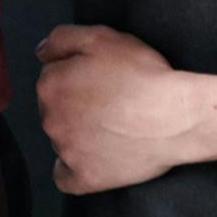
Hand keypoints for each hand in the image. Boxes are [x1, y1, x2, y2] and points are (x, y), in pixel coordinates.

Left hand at [31, 24, 212, 192]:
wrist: (175, 117)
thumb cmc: (141, 74)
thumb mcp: (102, 38)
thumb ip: (63, 38)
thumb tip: (41, 52)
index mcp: (50, 85)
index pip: (53, 77)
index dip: (77, 75)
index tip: (101, 78)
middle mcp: (50, 120)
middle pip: (55, 109)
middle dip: (74, 104)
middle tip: (109, 102)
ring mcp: (66, 152)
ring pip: (61, 139)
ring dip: (77, 133)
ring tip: (112, 128)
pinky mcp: (83, 178)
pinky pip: (65, 176)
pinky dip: (74, 168)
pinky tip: (94, 158)